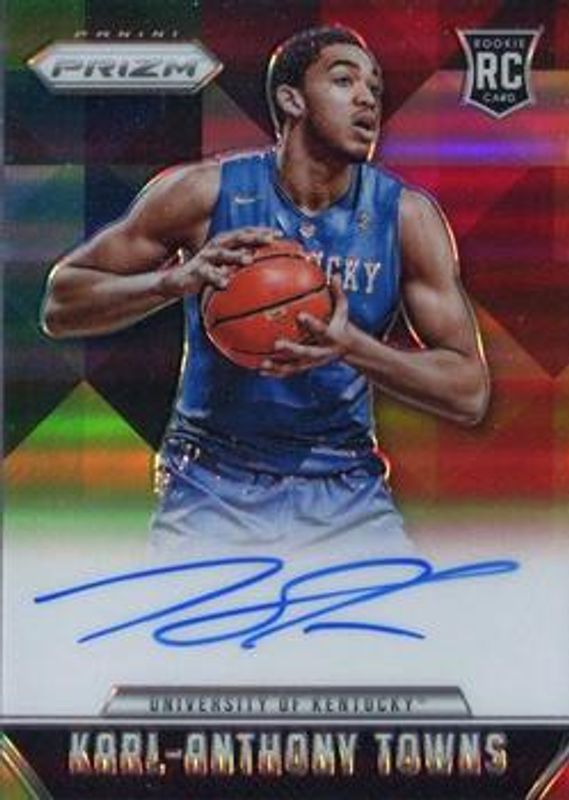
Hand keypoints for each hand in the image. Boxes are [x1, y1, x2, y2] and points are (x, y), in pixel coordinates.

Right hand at [158, 227, 280, 297]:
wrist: (179, 280)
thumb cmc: (208, 272)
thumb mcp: (226, 266)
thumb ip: (242, 264)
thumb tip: (266, 269)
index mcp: (226, 243)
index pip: (246, 233)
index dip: (262, 232)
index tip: (280, 234)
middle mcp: (217, 246)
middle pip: (237, 238)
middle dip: (253, 237)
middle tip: (270, 240)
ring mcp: (206, 257)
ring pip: (222, 253)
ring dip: (235, 255)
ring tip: (249, 260)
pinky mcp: (197, 270)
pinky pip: (208, 273)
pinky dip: (217, 277)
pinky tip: (226, 283)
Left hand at [261, 276, 353, 376]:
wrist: (348, 349)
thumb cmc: (341, 323)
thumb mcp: (342, 309)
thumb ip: (337, 292)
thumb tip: (332, 273)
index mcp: (332, 337)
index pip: (322, 330)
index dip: (312, 324)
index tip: (300, 316)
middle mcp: (323, 352)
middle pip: (307, 353)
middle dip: (292, 350)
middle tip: (277, 344)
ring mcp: (313, 363)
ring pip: (295, 367)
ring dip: (278, 367)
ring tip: (262, 364)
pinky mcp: (306, 368)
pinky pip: (288, 372)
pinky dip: (274, 372)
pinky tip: (258, 370)